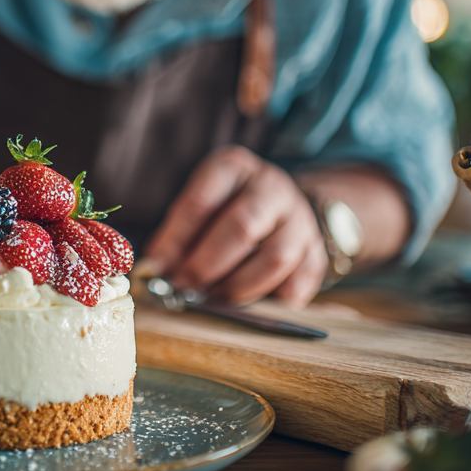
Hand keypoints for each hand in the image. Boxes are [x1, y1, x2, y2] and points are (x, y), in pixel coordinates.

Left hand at [143, 145, 327, 307]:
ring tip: (213, 297)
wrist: (279, 203)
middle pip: (240, 227)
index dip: (176, 240)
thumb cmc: (225, 207)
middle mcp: (271, 186)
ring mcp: (299, 217)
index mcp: (233, 167)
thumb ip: (178, 234)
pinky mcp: (316, 250)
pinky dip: (272, 299)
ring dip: (238, 286)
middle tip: (184, 287)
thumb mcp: (199, 204)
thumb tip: (154, 271)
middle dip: (206, 264)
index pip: (200, 202)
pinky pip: (299, 281)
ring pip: (274, 257)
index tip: (157, 268)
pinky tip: (249, 303)